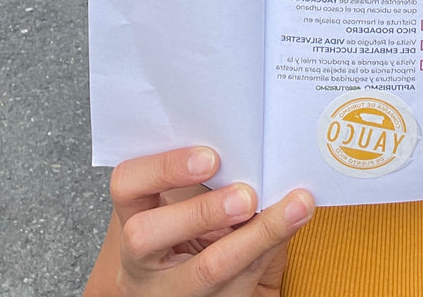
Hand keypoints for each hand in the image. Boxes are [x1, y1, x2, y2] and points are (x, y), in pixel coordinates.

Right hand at [87, 147, 313, 295]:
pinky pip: (240, 284)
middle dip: (201, 212)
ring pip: (207, 269)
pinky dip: (273, 248)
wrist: (204, 284)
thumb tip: (253, 140)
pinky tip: (296, 223)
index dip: (163, 168)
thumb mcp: (191, 201)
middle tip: (246, 195)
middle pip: (147, 236)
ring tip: (295, 207)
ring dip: (257, 235)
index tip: (210, 157)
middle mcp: (141, 260)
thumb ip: (208, 175)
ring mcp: (170, 291)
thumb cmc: (198, 227)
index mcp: (134, 216)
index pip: (127, 184)